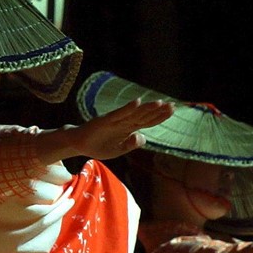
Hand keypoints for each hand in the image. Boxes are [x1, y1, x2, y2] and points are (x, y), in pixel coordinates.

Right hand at [52, 99, 174, 161]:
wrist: (79, 144)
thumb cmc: (98, 146)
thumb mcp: (118, 150)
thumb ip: (130, 144)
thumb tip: (144, 137)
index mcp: (128, 129)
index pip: (147, 121)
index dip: (159, 117)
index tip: (171, 111)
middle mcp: (124, 122)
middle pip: (144, 116)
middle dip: (158, 111)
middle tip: (173, 106)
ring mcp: (116, 120)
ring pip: (134, 113)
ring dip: (147, 108)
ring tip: (160, 103)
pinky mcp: (106, 120)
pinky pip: (119, 114)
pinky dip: (127, 108)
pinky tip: (137, 102)